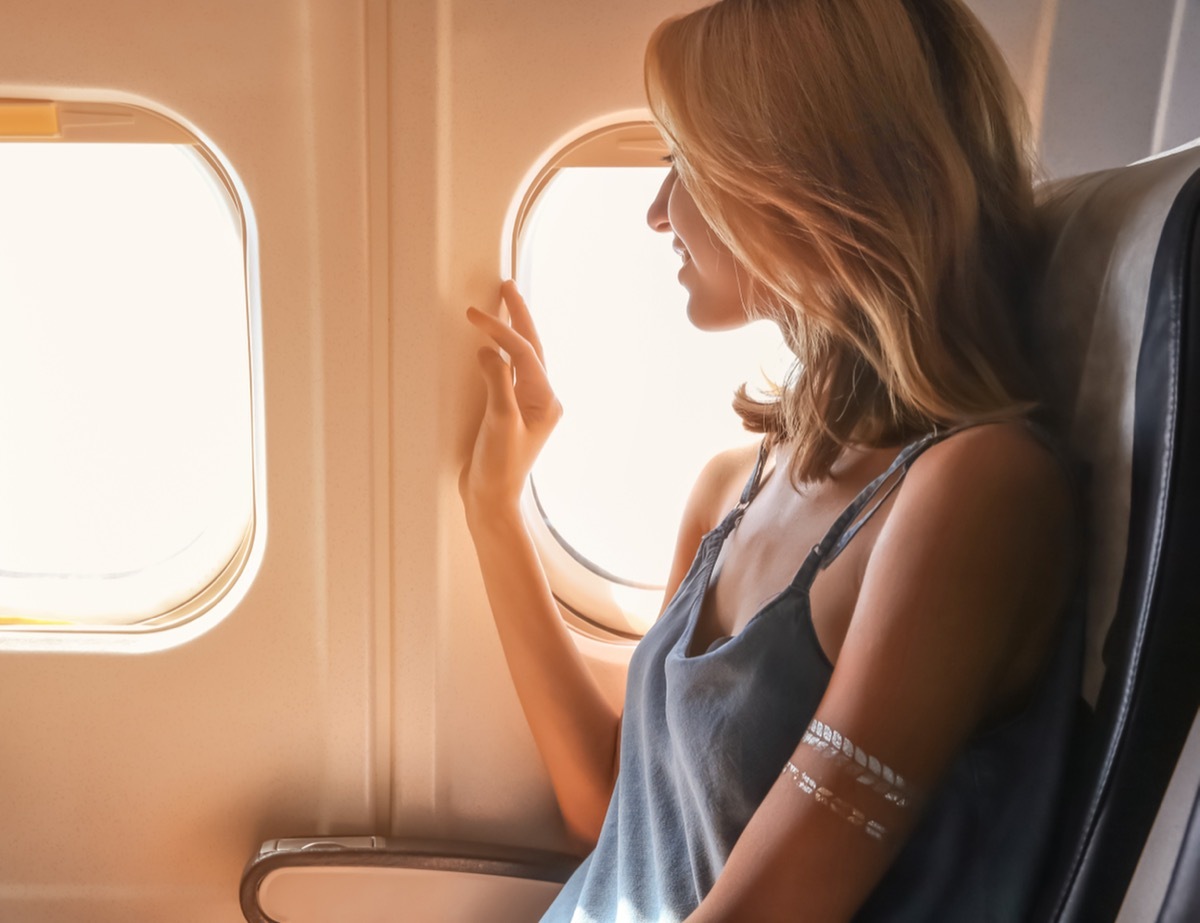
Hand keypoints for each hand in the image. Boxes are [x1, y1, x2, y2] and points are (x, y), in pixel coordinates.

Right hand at [460, 281, 562, 517]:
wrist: (492, 500)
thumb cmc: (499, 468)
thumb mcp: (500, 423)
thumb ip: (497, 384)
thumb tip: (489, 351)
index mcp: (545, 400)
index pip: (523, 354)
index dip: (500, 331)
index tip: (474, 316)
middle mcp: (541, 399)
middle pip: (531, 348)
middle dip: (519, 317)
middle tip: (506, 287)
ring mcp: (527, 406)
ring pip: (522, 358)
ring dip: (513, 331)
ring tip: (503, 305)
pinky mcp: (510, 412)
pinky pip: (509, 373)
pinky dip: (501, 353)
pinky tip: (491, 346)